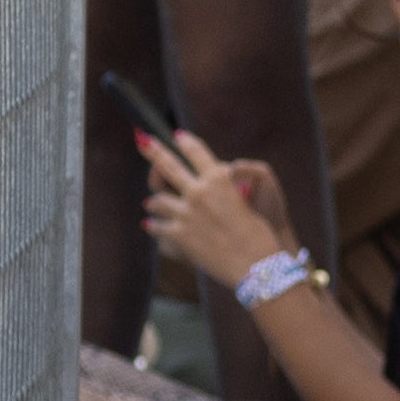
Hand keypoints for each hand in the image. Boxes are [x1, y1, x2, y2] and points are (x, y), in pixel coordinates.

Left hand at [137, 126, 288, 289]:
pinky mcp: (179, 235)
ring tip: (151, 203)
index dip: (186, 141)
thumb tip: (208, 188)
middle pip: (169, 165)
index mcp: (219, 179)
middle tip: (142, 140)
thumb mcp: (243, 203)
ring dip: (155, 202)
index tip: (177, 135)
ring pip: (158, 200)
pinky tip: (150, 225)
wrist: (254, 264)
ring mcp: (186, 213)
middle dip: (153, 151)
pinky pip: (157, 226)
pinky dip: (154, 226)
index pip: (197, 152)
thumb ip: (222, 193)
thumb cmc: (257, 235)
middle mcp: (199, 191)